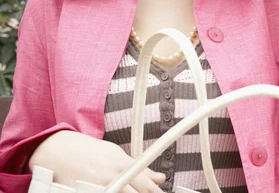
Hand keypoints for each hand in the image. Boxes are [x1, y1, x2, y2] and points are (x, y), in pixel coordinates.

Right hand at [29, 131, 164, 192]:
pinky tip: (114, 192)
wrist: (57, 151)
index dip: (156, 192)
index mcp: (122, 166)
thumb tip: (160, 178)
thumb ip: (140, 169)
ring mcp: (98, 189)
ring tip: (125, 190)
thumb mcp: (117, 154)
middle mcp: (112, 179)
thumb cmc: (89, 151)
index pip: (147, 186)